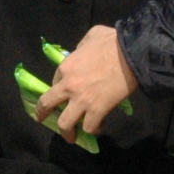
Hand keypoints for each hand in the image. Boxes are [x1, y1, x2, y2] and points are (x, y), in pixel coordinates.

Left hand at [37, 25, 138, 140]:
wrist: (132, 53)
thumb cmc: (113, 41)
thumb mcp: (91, 36)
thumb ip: (81, 46)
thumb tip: (83, 52)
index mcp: (66, 67)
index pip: (54, 82)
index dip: (58, 90)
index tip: (63, 95)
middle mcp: (69, 86)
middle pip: (47, 105)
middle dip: (42, 114)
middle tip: (42, 119)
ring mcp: (82, 100)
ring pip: (65, 124)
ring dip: (67, 133)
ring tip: (71, 137)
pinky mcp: (97, 110)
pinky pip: (89, 127)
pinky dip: (93, 129)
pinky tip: (98, 127)